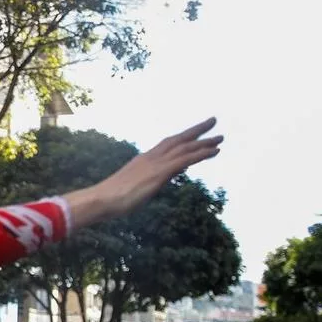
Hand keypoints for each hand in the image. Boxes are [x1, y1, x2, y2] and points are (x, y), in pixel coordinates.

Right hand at [67, 117, 222, 226]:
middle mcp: (151, 157)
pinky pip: (186, 159)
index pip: (166, 145)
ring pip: (185, 147)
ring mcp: (156, 163)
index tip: (193, 134)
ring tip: (220, 137)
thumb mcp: (129, 188)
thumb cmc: (109, 199)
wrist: (101, 199)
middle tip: (212, 122)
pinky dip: (201, 153)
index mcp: (143, 160)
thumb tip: (144, 187)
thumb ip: (140, 184)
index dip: (181, 138)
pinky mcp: (161, 172)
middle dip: (196, 131)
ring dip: (204, 141)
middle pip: (178, 139)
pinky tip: (215, 150)